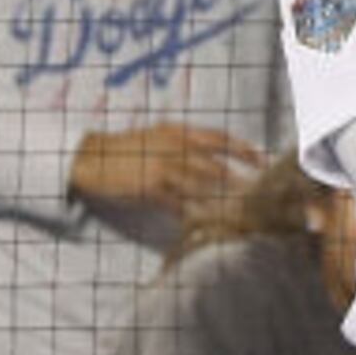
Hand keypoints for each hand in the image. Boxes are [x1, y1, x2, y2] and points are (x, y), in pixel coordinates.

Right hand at [69, 124, 266, 248]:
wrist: (91, 157)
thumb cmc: (129, 149)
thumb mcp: (159, 137)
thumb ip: (186, 144)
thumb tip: (217, 157)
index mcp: (178, 132)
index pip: (220, 138)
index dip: (245, 150)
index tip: (264, 161)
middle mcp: (174, 147)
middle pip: (216, 166)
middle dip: (239, 183)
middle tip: (258, 197)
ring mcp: (162, 167)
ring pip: (201, 188)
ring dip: (221, 202)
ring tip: (239, 213)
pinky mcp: (150, 188)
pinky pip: (179, 204)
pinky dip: (194, 214)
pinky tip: (206, 222)